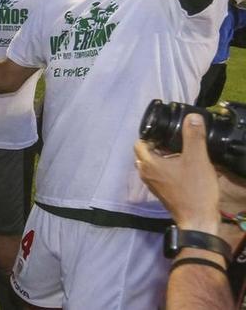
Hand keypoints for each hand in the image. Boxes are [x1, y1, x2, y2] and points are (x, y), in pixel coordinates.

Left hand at [134, 113, 220, 231]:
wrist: (197, 219)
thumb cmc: (194, 189)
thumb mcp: (197, 159)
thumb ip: (193, 136)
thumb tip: (191, 117)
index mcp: (148, 163)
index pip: (139, 143)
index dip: (150, 134)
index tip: (165, 131)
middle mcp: (145, 173)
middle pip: (145, 153)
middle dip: (158, 144)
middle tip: (175, 140)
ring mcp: (152, 184)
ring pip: (153, 164)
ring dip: (163, 156)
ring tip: (181, 152)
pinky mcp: (161, 192)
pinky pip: (159, 174)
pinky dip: (167, 167)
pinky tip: (184, 167)